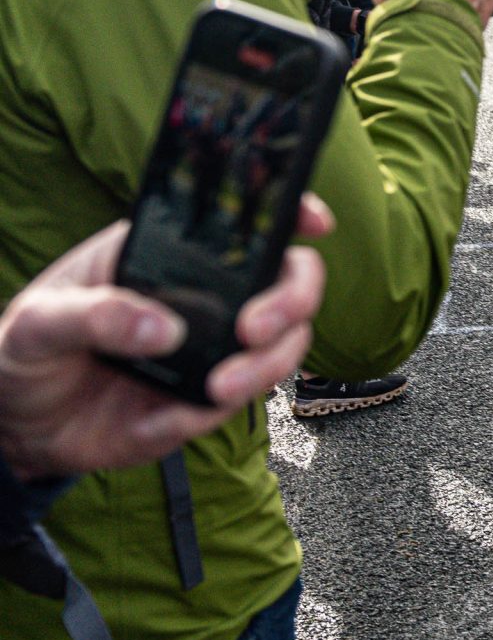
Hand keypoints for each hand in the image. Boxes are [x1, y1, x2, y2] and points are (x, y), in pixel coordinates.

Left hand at [0, 199, 331, 481]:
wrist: (13, 424)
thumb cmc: (27, 349)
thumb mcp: (41, 319)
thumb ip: (97, 316)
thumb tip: (164, 330)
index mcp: (172, 256)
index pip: (246, 226)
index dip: (294, 215)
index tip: (316, 222)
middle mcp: (208, 299)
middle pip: (290, 289)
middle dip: (289, 306)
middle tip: (253, 332)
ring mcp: (211, 351)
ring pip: (279, 351)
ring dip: (261, 370)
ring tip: (215, 391)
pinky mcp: (201, 402)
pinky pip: (227, 411)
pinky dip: (198, 418)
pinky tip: (151, 422)